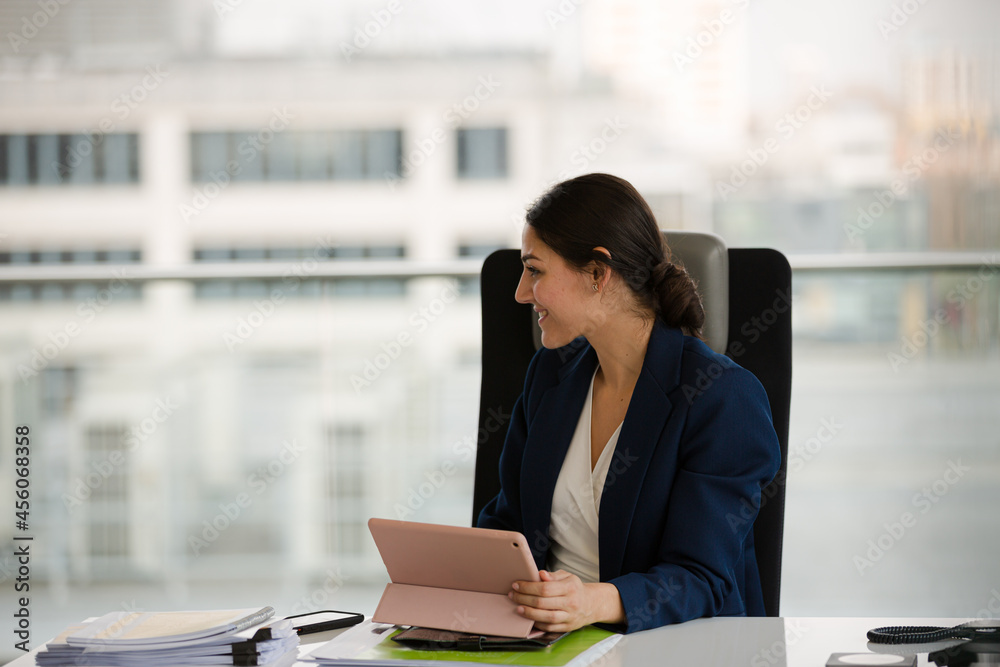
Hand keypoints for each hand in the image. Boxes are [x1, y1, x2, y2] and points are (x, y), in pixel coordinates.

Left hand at [509, 570, 624, 632]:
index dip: (528, 587)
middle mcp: (571, 603)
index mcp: (570, 588)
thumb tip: (540, 574)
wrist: (591, 604)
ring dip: (529, 613)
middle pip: (543, 603)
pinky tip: (528, 618)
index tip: (516, 585)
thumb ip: (552, 576)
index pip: (545, 588)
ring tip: (517, 607)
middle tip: (513, 595)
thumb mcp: (567, 576)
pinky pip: (549, 628)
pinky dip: (537, 623)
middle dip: (524, 598)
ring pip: (546, 617)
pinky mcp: (567, 627)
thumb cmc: (574, 588)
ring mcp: (569, 617)